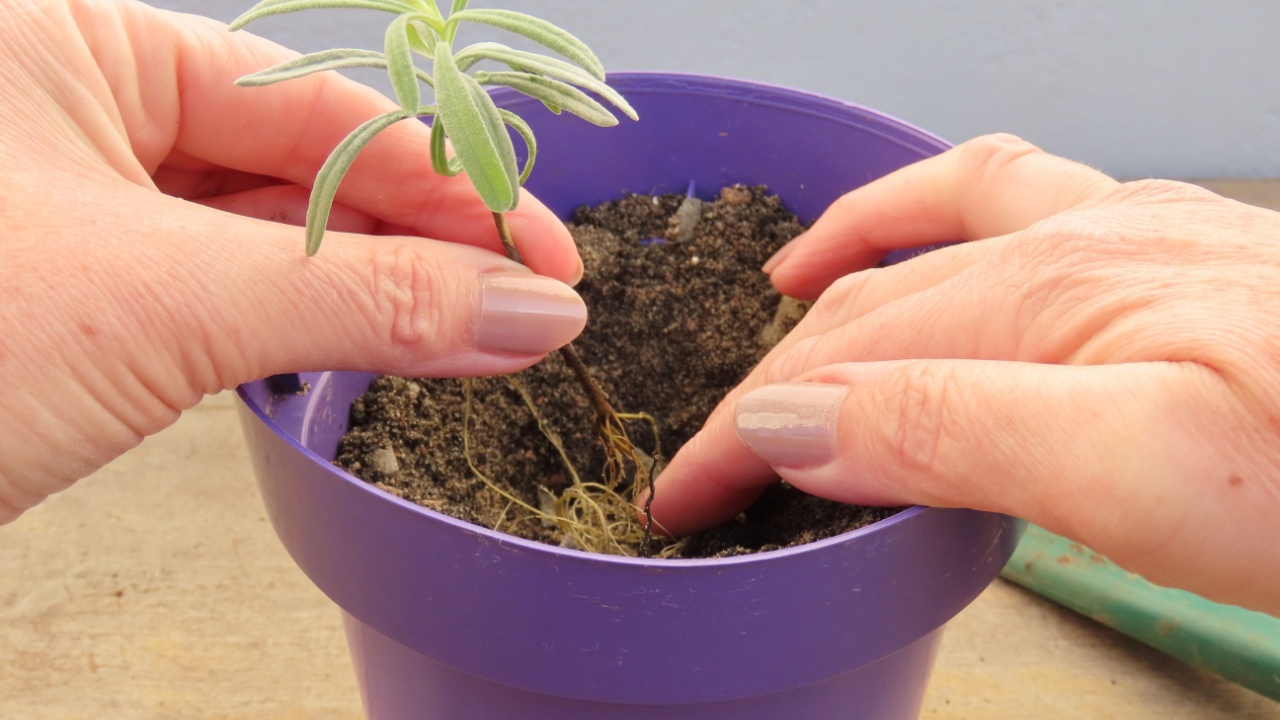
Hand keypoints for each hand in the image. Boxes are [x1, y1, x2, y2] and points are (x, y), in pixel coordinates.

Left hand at [0, 0, 584, 521]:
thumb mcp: (163, 305)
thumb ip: (367, 300)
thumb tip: (531, 308)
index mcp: (73, 42)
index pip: (315, 103)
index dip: (449, 182)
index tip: (549, 254)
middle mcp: (69, 107)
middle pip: (299, 167)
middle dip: (419, 241)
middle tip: (526, 306)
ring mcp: (66, 204)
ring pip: (261, 236)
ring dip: (367, 292)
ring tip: (470, 336)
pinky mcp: (67, 295)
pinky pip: (213, 293)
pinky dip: (295, 330)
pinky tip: (366, 352)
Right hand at [649, 134, 1279, 614]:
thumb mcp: (1144, 474)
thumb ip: (952, 428)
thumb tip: (791, 419)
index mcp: (1049, 295)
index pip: (846, 369)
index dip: (747, 437)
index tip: (684, 502)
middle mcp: (1074, 243)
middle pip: (875, 305)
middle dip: (774, 383)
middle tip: (715, 459)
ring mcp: (1127, 241)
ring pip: (939, 232)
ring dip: (848, 262)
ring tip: (787, 290)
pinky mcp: (1171, 266)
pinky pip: (1021, 205)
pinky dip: (944, 218)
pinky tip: (945, 247)